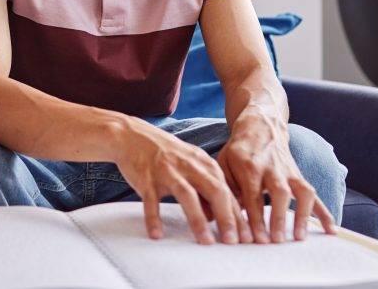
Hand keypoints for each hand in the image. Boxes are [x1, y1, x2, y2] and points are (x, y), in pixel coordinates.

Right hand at [114, 118, 252, 244]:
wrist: (131, 135)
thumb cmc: (165, 155)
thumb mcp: (190, 165)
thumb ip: (205, 187)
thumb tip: (217, 217)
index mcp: (203, 163)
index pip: (226, 191)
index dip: (238, 214)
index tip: (246, 237)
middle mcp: (188, 166)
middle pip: (213, 191)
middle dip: (226, 217)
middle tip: (233, 242)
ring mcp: (167, 171)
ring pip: (187, 195)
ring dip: (198, 219)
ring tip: (206, 241)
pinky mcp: (146, 178)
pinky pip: (151, 200)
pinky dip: (154, 218)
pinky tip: (157, 234)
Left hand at [216, 113, 337, 243]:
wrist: (261, 126)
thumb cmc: (239, 150)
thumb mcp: (224, 162)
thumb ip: (224, 188)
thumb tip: (221, 216)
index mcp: (250, 166)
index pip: (252, 195)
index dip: (254, 217)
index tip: (254, 239)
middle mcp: (272, 168)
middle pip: (279, 192)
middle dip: (278, 217)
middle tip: (275, 241)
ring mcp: (289, 172)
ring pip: (301, 191)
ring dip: (303, 214)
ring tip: (300, 238)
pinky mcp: (299, 176)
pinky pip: (314, 193)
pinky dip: (324, 212)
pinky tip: (330, 230)